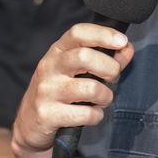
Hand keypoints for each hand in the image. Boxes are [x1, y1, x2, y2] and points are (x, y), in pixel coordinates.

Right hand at [11, 23, 133, 155]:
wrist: (29, 125)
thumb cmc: (59, 94)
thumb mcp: (77, 72)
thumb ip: (104, 59)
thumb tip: (127, 48)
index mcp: (56, 52)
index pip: (78, 33)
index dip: (103, 34)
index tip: (122, 41)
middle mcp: (49, 67)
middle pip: (85, 56)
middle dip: (109, 68)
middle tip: (112, 78)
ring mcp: (47, 91)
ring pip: (90, 88)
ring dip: (106, 96)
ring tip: (102, 100)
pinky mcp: (48, 114)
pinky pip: (86, 114)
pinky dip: (96, 116)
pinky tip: (91, 115)